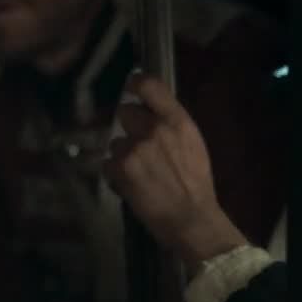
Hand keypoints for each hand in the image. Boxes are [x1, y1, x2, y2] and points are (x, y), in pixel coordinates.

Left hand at [104, 72, 247, 266]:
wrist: (191, 218)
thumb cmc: (194, 182)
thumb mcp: (192, 143)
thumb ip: (170, 122)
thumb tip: (147, 105)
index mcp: (178, 121)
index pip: (150, 85)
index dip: (135, 82)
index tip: (130, 87)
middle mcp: (155, 129)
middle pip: (124, 111)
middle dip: (129, 128)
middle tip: (141, 148)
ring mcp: (135, 148)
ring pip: (115, 141)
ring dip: (122, 154)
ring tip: (142, 173)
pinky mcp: (119, 167)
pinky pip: (107, 162)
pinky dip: (115, 174)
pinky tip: (132, 184)